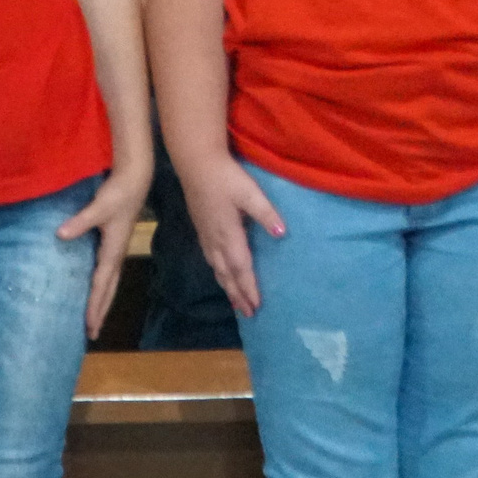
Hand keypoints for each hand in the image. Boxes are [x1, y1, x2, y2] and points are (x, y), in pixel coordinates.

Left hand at [57, 164, 152, 340]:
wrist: (135, 180)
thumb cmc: (118, 193)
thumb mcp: (98, 207)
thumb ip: (80, 222)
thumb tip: (60, 235)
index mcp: (113, 252)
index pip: (101, 285)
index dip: (94, 306)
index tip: (89, 326)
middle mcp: (116, 256)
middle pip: (108, 291)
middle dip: (100, 312)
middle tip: (92, 334)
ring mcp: (116, 250)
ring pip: (109, 284)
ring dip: (102, 302)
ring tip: (93, 319)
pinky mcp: (114, 244)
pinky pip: (107, 274)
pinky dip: (101, 288)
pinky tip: (94, 289)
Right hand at [175, 153, 284, 318]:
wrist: (195, 163)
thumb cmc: (225, 177)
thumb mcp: (250, 193)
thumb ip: (266, 214)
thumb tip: (282, 234)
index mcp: (229, 235)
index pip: (241, 269)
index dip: (249, 288)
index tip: (257, 307)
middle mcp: (215, 241)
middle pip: (227, 275)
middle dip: (238, 295)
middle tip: (248, 314)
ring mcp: (206, 235)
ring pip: (217, 269)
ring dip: (227, 287)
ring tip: (235, 302)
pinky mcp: (202, 228)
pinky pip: (210, 260)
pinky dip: (218, 273)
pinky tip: (220, 273)